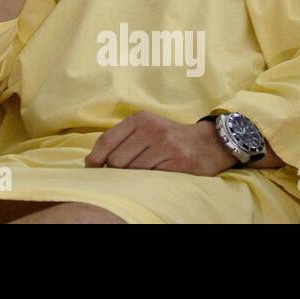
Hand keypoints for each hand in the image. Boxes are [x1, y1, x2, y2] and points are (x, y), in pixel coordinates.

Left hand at [84, 111, 238, 175]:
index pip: (107, 140)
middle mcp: (150, 128)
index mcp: (139, 119)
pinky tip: (157, 173)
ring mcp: (165, 144)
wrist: (208, 143)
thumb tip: (93, 160)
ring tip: (144, 171)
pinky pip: (152, 176)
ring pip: (133, 169)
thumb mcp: (146, 128)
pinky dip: (150, 179)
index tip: (91, 167)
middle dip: (116, 170)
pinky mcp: (178, 159)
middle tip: (124, 172)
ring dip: (134, 176)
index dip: (95, 157)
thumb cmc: (169, 138)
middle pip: (117, 159)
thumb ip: (122, 139)